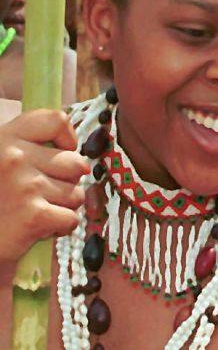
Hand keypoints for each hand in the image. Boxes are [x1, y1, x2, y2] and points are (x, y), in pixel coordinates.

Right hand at [0, 110, 87, 264]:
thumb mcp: (0, 164)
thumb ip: (28, 150)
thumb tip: (77, 158)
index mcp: (4, 139)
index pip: (56, 121)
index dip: (67, 139)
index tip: (61, 152)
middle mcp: (14, 157)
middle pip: (75, 163)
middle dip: (65, 182)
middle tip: (39, 195)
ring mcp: (25, 185)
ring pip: (76, 193)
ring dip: (60, 207)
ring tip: (33, 212)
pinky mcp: (34, 214)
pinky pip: (71, 218)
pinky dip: (59, 228)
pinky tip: (36, 229)